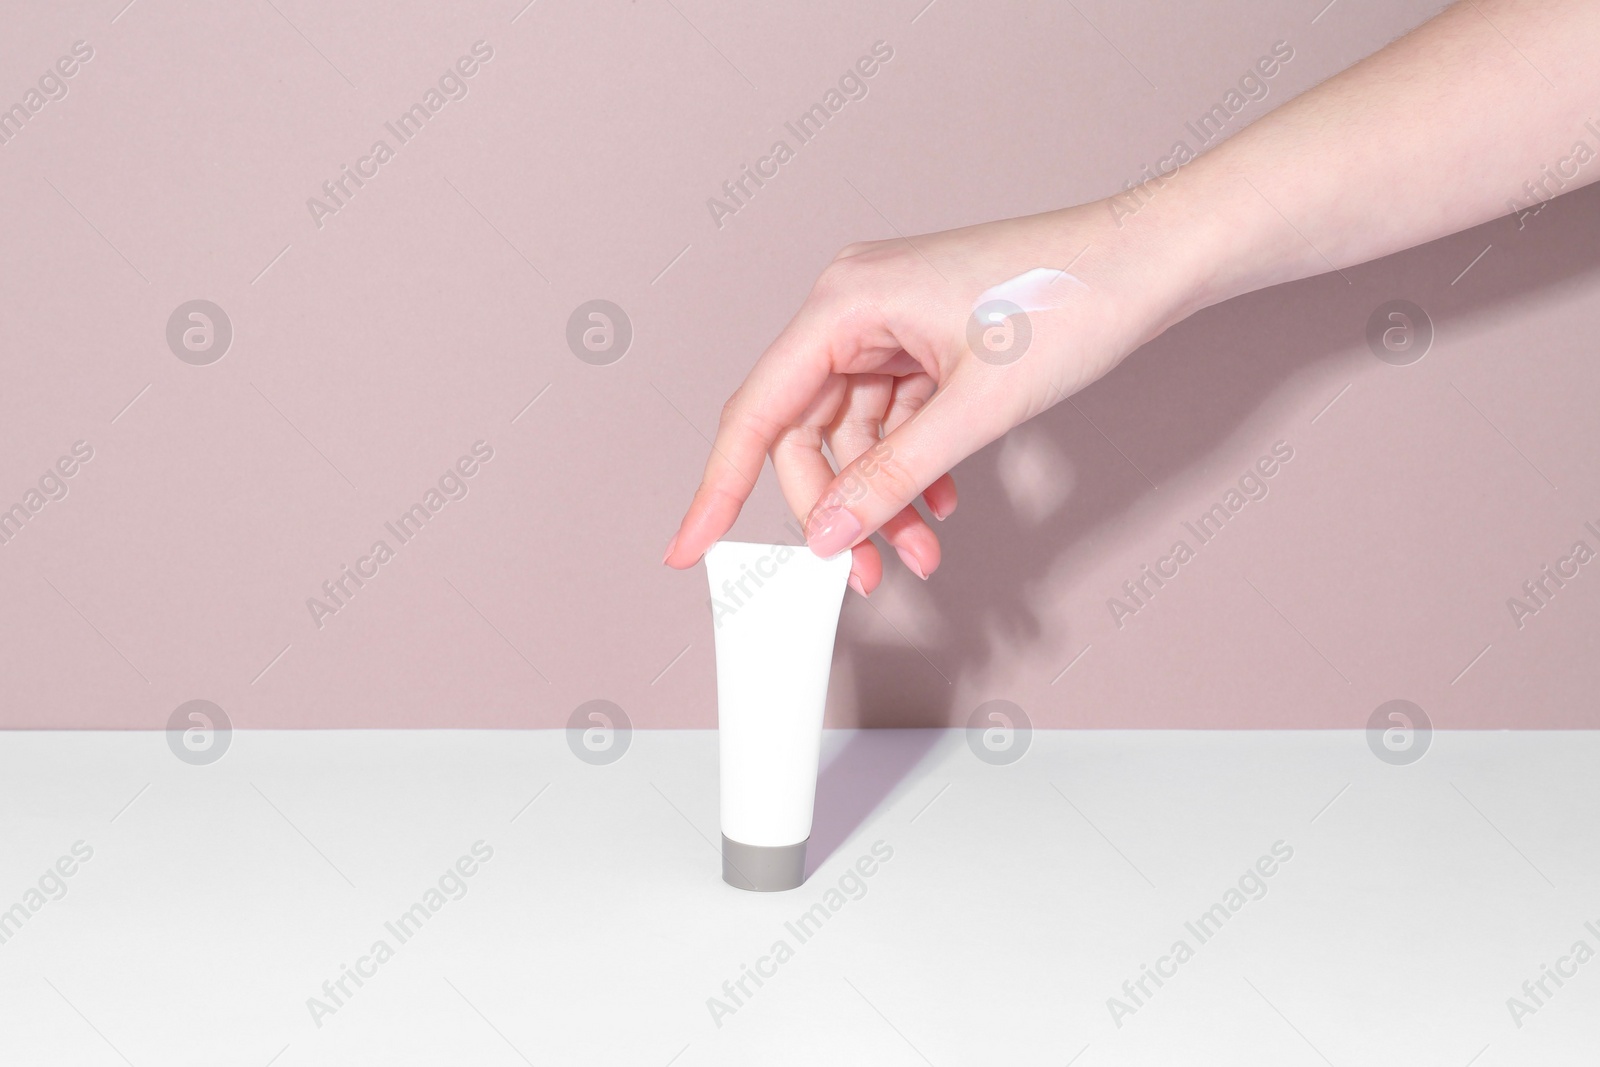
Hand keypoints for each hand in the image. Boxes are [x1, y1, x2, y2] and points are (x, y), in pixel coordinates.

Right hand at [661, 201, 1201, 593]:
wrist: (1152, 260)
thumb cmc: (1071, 299)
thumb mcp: (977, 406)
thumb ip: (893, 475)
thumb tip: (832, 530)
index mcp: (845, 302)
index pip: (757, 411)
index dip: (717, 487)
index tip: (689, 547)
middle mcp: (856, 309)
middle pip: (808, 434)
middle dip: (838, 509)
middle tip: (868, 573)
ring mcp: (891, 326)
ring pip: (855, 437)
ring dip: (884, 498)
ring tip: (923, 554)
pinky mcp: (925, 343)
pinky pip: (895, 422)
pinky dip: (912, 468)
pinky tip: (941, 506)